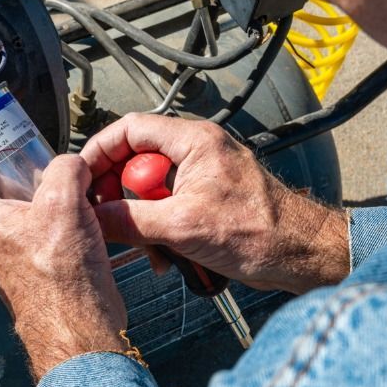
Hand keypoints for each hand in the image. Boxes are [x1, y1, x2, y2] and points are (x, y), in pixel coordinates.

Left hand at [0, 152, 127, 378]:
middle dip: (15, 180)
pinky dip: (62, 229)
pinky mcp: (39, 280)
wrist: (79, 332)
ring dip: (43, 206)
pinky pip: (44, 244)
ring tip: (71, 195)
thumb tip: (72, 165)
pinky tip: (87, 227)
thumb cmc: (60, 281)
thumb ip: (65, 170)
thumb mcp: (63, 203)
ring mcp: (15, 266)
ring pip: (22, 223)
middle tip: (38, 167)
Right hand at [81, 114, 348, 293]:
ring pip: (151, 191)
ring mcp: (204, 177)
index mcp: (194, 141)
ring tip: (150, 250)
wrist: (305, 257)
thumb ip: (131, 220)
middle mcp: (198, 151)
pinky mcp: (209, 202)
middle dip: (122, 197)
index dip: (100, 152)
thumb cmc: (263, 233)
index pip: (129, 129)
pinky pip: (170, 210)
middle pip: (136, 163)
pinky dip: (162, 232)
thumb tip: (92, 218)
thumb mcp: (183, 227)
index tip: (82, 179)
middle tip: (111, 223)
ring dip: (143, 223)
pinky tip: (168, 257)